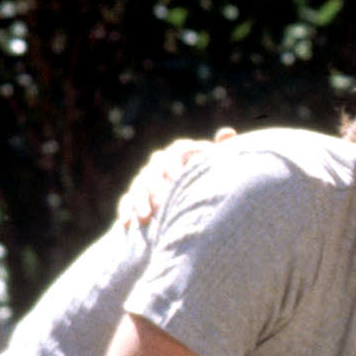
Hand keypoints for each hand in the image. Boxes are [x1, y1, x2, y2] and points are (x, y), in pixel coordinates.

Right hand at [114, 130, 235, 230]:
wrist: (191, 195)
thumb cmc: (209, 177)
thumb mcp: (216, 164)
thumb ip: (222, 148)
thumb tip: (228, 132)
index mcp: (181, 152)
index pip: (177, 151)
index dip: (174, 163)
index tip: (176, 177)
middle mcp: (160, 163)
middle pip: (154, 170)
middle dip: (155, 186)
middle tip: (161, 202)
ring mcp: (145, 180)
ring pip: (139, 188)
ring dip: (140, 202)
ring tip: (146, 218)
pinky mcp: (135, 197)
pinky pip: (127, 202)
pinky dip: (126, 211)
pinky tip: (127, 223)